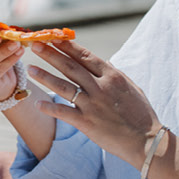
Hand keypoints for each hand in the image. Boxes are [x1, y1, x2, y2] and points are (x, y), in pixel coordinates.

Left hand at [27, 39, 158, 164]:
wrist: (147, 141)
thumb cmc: (141, 114)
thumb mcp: (131, 87)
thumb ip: (115, 74)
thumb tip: (104, 61)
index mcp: (112, 76)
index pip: (85, 56)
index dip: (67, 46)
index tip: (52, 37)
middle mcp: (101, 88)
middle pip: (70, 67)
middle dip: (51, 55)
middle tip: (34, 44)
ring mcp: (93, 105)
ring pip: (63, 87)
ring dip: (45, 77)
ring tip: (30, 69)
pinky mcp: (88, 123)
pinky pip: (64, 112)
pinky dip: (50, 108)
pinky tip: (38, 103)